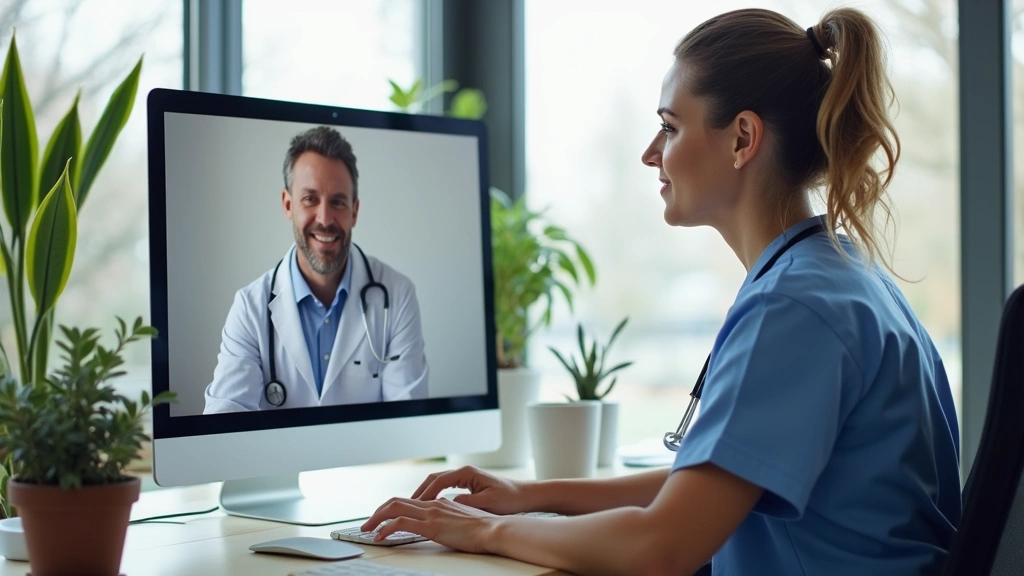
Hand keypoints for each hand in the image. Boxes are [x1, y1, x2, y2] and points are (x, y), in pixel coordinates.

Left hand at [360, 497, 498, 553]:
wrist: (494, 529)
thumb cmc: (484, 528)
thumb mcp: (463, 519)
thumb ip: (450, 518)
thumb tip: (443, 522)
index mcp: (438, 503)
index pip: (407, 501)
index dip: (391, 508)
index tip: (381, 519)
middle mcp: (432, 505)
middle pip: (395, 501)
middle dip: (377, 512)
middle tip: (367, 524)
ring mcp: (431, 514)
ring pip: (394, 508)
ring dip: (376, 519)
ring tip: (366, 530)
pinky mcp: (431, 526)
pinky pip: (400, 523)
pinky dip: (385, 529)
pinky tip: (379, 537)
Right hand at [410, 466, 533, 514]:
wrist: (522, 496)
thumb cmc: (508, 498)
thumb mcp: (487, 501)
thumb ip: (467, 502)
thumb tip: (449, 503)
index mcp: (467, 473)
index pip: (439, 480)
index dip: (426, 493)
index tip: (415, 504)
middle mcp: (464, 472)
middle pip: (434, 478)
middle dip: (421, 490)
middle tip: (408, 504)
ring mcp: (465, 476)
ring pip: (438, 482)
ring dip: (426, 492)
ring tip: (414, 505)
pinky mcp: (467, 483)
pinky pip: (445, 487)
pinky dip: (435, 494)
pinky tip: (430, 505)